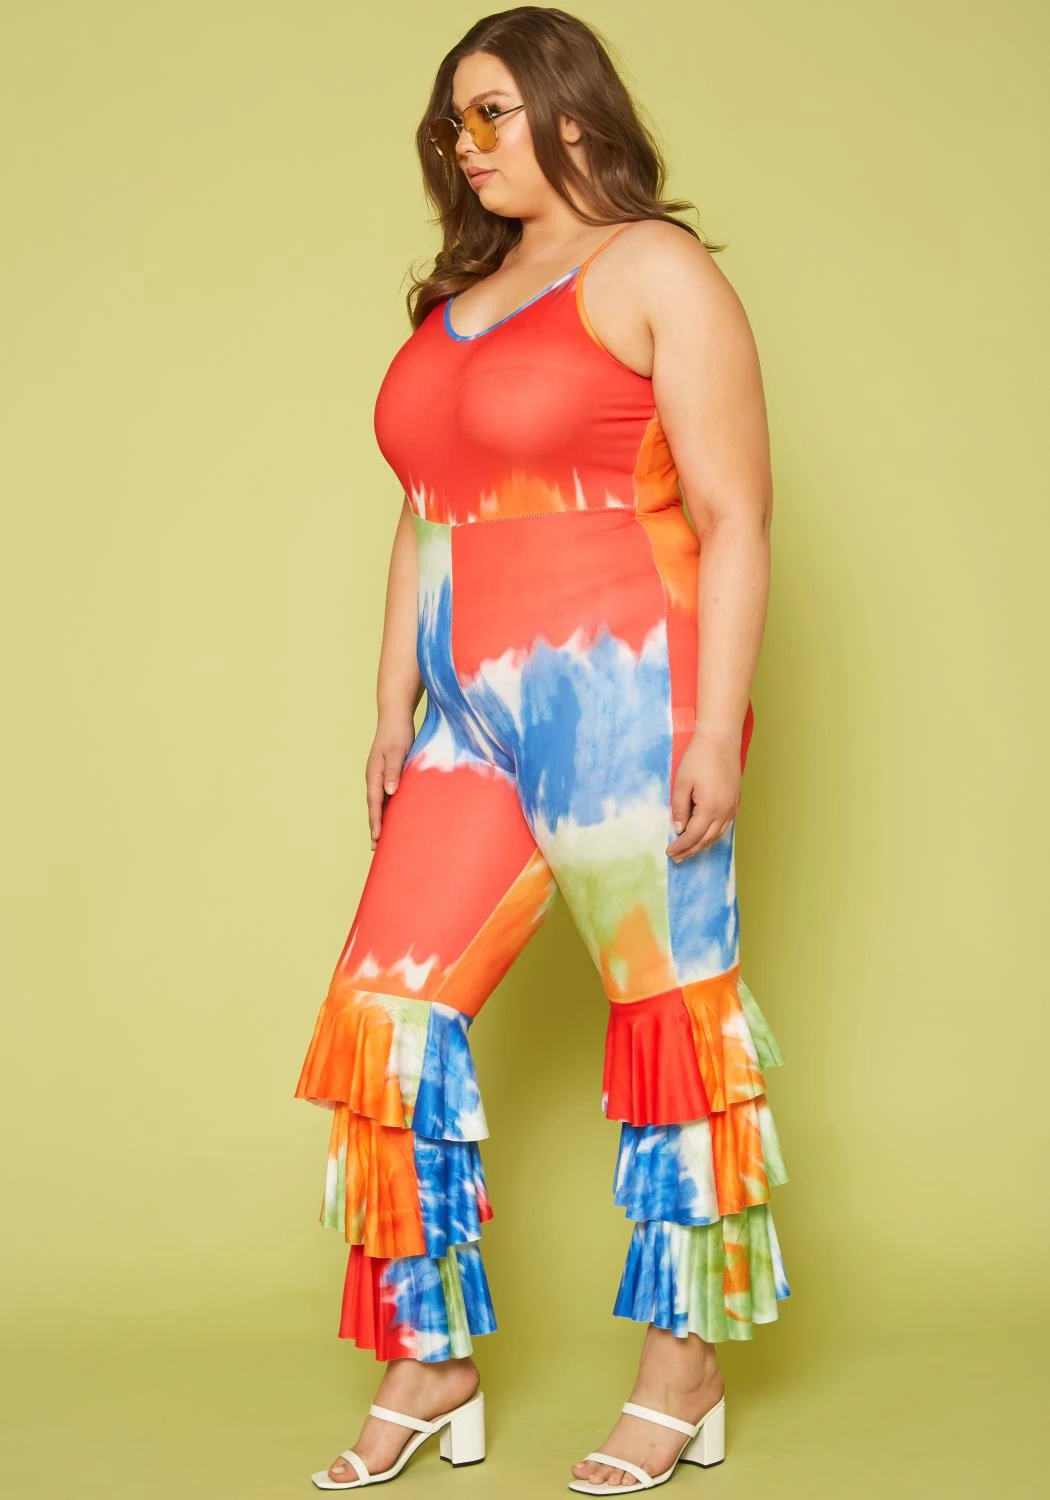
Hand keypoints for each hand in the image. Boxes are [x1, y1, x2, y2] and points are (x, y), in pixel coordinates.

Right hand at [365, 708, 415, 849]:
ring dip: (381, 820)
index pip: (375, 803)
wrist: (395, 717)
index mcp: (374, 775)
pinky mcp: (388, 774)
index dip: (376, 821)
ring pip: (380, 804)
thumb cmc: (397, 733)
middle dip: (375, 827)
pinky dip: (389, 809)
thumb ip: (393, 770)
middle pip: (375, 807)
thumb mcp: (396, 751)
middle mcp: (375, 778)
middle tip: (376, 849)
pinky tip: (396, 818)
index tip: (377, 839)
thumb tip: (389, 791)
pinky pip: (387, 796)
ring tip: (384, 840)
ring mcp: (381, 777)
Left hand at [665, 728, 740, 861]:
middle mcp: (725, 811)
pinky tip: (706, 834)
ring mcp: (732, 806)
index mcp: (710, 809)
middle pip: (707, 839)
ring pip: (718, 834)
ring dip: (703, 844)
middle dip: (691, 850)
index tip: (669, 852)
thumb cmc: (699, 758)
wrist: (721, 738)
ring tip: (689, 850)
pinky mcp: (735, 800)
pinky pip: (725, 824)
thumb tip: (679, 829)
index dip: (681, 846)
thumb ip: (679, 809)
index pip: (693, 836)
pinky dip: (714, 834)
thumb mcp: (681, 783)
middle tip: (677, 857)